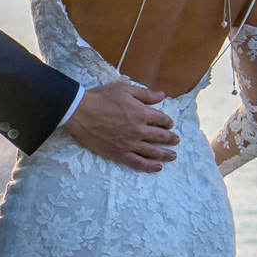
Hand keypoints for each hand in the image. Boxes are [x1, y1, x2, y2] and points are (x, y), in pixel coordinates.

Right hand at [62, 81, 177, 172]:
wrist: (80, 112)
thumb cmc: (101, 98)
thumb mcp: (124, 89)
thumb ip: (145, 94)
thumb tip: (162, 96)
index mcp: (142, 113)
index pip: (162, 119)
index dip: (168, 122)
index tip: (169, 124)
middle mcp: (139, 130)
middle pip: (160, 137)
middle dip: (170, 139)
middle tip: (176, 140)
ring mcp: (129, 144)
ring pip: (153, 152)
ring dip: (165, 154)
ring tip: (173, 156)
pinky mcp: (119, 153)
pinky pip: (138, 162)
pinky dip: (149, 166)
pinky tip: (157, 167)